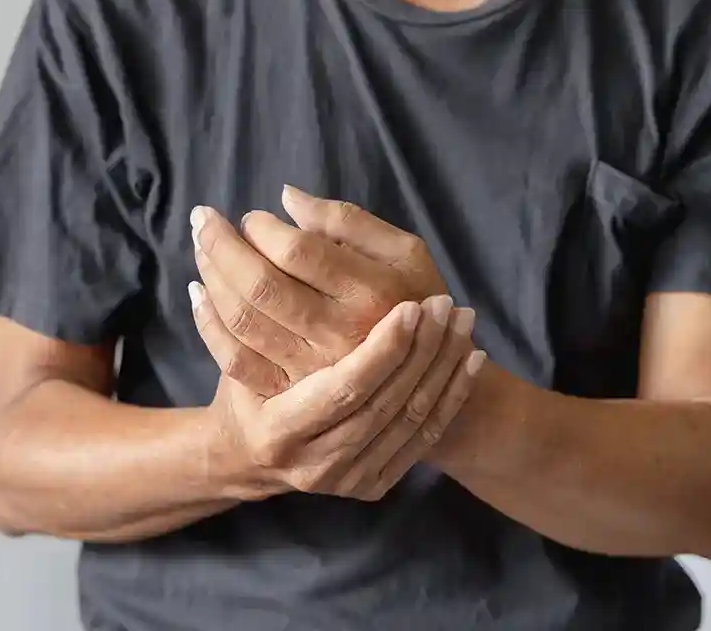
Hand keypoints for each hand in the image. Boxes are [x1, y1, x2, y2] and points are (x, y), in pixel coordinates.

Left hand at [191, 186, 448, 393]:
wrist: (428, 385)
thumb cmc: (415, 301)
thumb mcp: (406, 252)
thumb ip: (349, 220)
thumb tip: (287, 197)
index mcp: (371, 293)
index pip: (298, 252)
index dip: (263, 228)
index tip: (252, 217)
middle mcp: (340, 336)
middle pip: (260, 286)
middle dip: (221, 245)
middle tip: (202, 219)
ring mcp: (312, 371)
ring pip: (242, 321)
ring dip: (210, 278)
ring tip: (200, 248)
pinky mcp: (290, 395)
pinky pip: (234, 361)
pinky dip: (207, 324)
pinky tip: (198, 294)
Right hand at [194, 285, 482, 501]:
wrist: (250, 456)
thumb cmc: (245, 388)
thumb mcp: (238, 351)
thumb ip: (254, 305)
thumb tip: (277, 227)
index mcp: (279, 431)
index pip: (342, 389)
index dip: (380, 350)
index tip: (409, 307)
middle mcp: (315, 465)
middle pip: (385, 404)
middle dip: (421, 353)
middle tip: (445, 304)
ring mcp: (348, 479)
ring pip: (410, 419)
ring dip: (443, 367)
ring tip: (463, 320)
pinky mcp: (373, 483)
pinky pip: (424, 436)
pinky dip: (452, 394)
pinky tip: (472, 357)